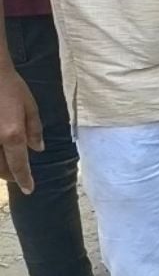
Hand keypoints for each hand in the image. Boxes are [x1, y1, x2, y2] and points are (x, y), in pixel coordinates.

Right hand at [0, 62, 42, 194]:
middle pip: (0, 168)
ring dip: (0, 169)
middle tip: (20, 178)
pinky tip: (1, 154)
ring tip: (9, 170)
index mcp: (11, 134)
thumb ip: (34, 129)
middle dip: (10, 176)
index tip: (30, 189)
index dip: (24, 179)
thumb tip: (37, 149)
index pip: (19, 164)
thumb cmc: (10, 87)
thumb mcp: (29, 106)